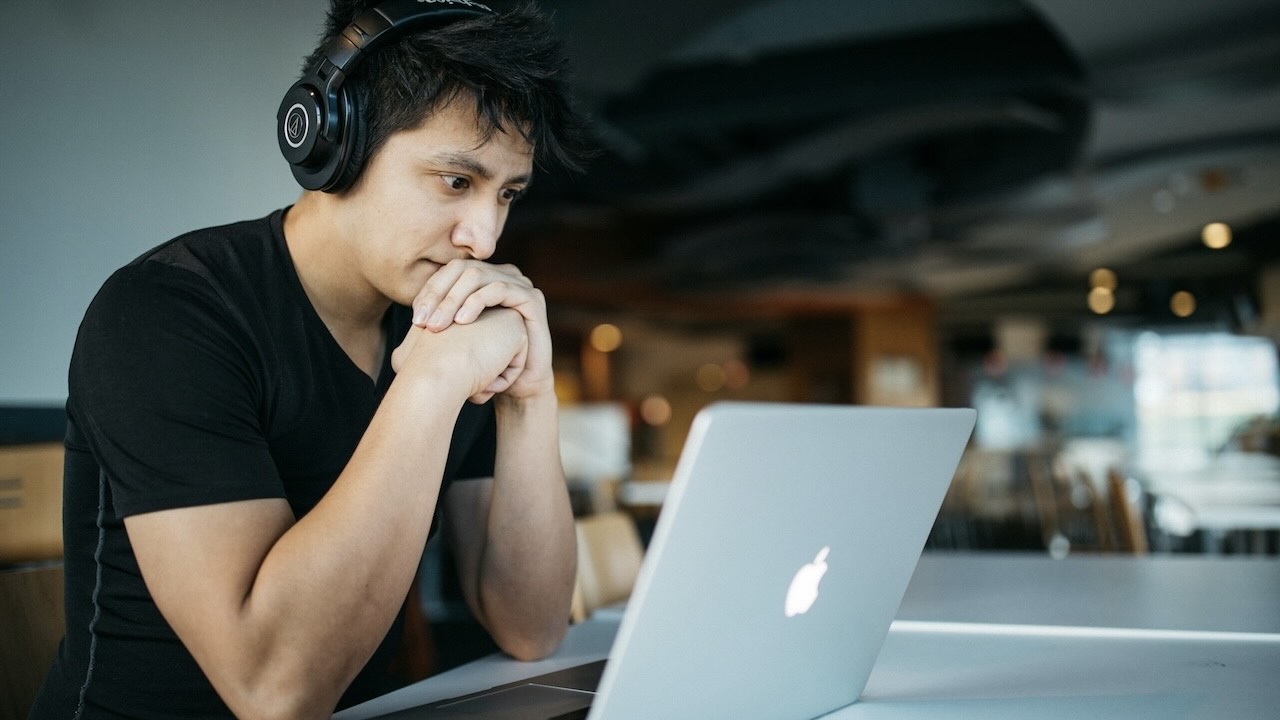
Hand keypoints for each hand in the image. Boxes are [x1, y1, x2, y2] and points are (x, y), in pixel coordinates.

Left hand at [410, 260, 553, 400]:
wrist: (517, 386)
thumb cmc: (484, 364)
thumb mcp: (455, 340)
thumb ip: (438, 322)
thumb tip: (408, 320)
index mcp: (483, 280)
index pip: (449, 272)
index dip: (429, 291)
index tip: (415, 320)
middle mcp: (501, 275)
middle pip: (461, 269)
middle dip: (438, 295)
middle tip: (423, 323)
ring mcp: (519, 284)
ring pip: (478, 276)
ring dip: (453, 300)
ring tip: (438, 326)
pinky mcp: (532, 298)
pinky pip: (500, 289)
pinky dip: (478, 302)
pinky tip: (463, 322)